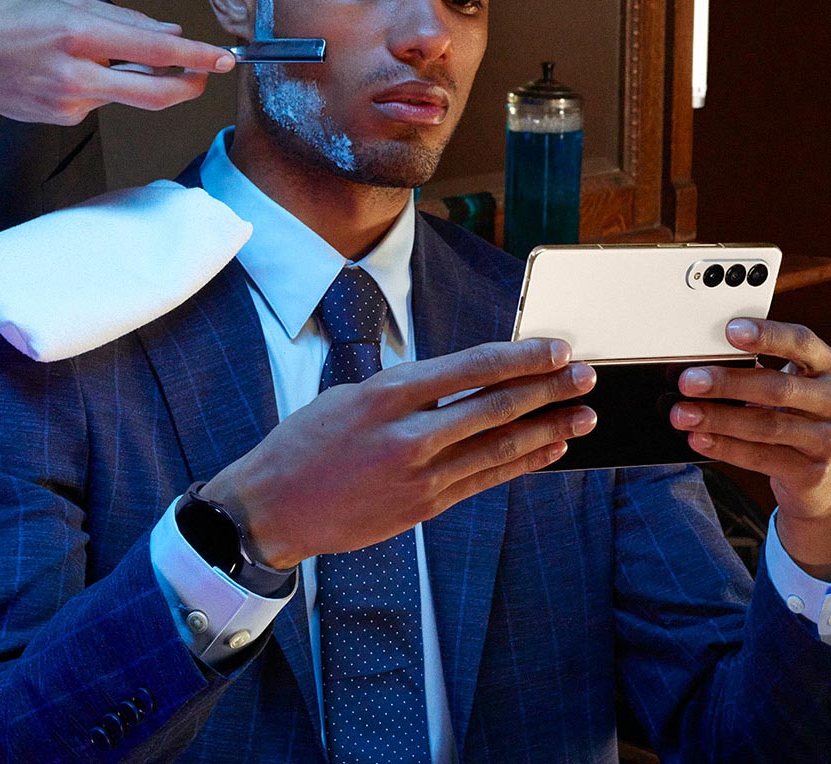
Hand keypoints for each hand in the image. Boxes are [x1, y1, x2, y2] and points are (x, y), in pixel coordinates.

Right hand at [0, 0, 234, 124]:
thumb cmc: (11, 21)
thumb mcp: (69, 3)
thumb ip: (126, 21)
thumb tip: (171, 35)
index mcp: (80, 34)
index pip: (155, 51)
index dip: (196, 57)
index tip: (224, 58)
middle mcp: (77, 73)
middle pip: (155, 94)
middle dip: (189, 87)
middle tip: (203, 74)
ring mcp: (71, 102)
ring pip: (127, 95)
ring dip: (131, 78)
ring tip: (93, 56)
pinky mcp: (65, 119)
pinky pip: (102, 102)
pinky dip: (100, 87)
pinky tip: (68, 73)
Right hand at [203, 339, 596, 567]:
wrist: (272, 509)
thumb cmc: (304, 443)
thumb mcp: (348, 396)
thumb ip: (405, 388)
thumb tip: (460, 378)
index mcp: (386, 395)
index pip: (469, 368)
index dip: (520, 358)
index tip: (556, 349)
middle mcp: (408, 435)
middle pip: (494, 407)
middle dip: (547, 389)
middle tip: (586, 376)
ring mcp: (419, 477)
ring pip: (498, 448)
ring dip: (548, 429)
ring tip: (583, 415)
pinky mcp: (424, 507)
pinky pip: (484, 480)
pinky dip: (522, 463)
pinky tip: (550, 450)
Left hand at [671, 317, 830, 576]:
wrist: (825, 475)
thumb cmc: (797, 415)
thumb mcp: (789, 387)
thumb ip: (758, 373)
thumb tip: (698, 367)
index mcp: (825, 367)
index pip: (800, 343)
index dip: (767, 335)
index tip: (731, 330)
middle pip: (778, 388)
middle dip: (728, 384)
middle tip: (688, 381)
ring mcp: (826, 438)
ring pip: (767, 426)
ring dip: (718, 419)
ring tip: (683, 414)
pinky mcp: (811, 472)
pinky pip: (763, 458)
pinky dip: (726, 448)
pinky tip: (699, 439)